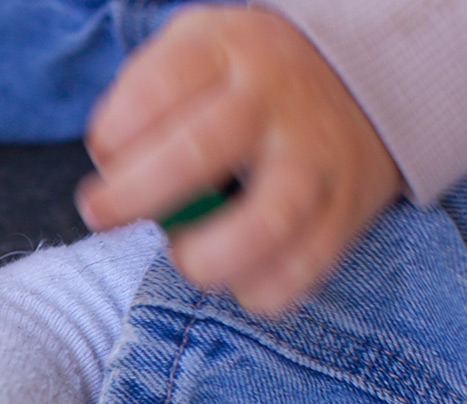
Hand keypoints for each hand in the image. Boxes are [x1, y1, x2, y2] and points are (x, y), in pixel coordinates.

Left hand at [76, 6, 404, 313]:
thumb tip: (109, 167)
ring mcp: (315, 156)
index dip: (115, 131)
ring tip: (184, 258)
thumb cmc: (244, 80)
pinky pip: (307, 263)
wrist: (363, 76)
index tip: (103, 157)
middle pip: (198, 153)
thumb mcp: (196, 51)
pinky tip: (238, 281)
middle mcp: (276, 101)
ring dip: (211, 255)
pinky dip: (264, 288)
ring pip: (269, 218)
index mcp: (229, 51)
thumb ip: (143, 97)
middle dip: (135, 196)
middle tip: (103, 216)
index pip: (159, 88)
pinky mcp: (346, 207)